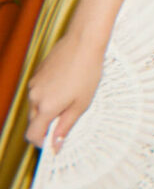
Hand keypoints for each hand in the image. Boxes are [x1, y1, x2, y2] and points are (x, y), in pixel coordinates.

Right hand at [26, 33, 104, 149]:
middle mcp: (34, 96)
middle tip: (68, 118)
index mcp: (45, 107)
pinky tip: (66, 86)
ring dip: (48, 109)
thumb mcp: (81, 104)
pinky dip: (48, 95)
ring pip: (36, 106)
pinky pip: (38, 92)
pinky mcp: (37, 74)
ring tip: (70, 98)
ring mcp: (34, 84)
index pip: (32, 135)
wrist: (84, 42)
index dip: (42, 142)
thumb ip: (65, 127)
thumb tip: (55, 146)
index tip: (54, 142)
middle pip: (33, 121)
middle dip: (47, 125)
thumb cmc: (87, 72)